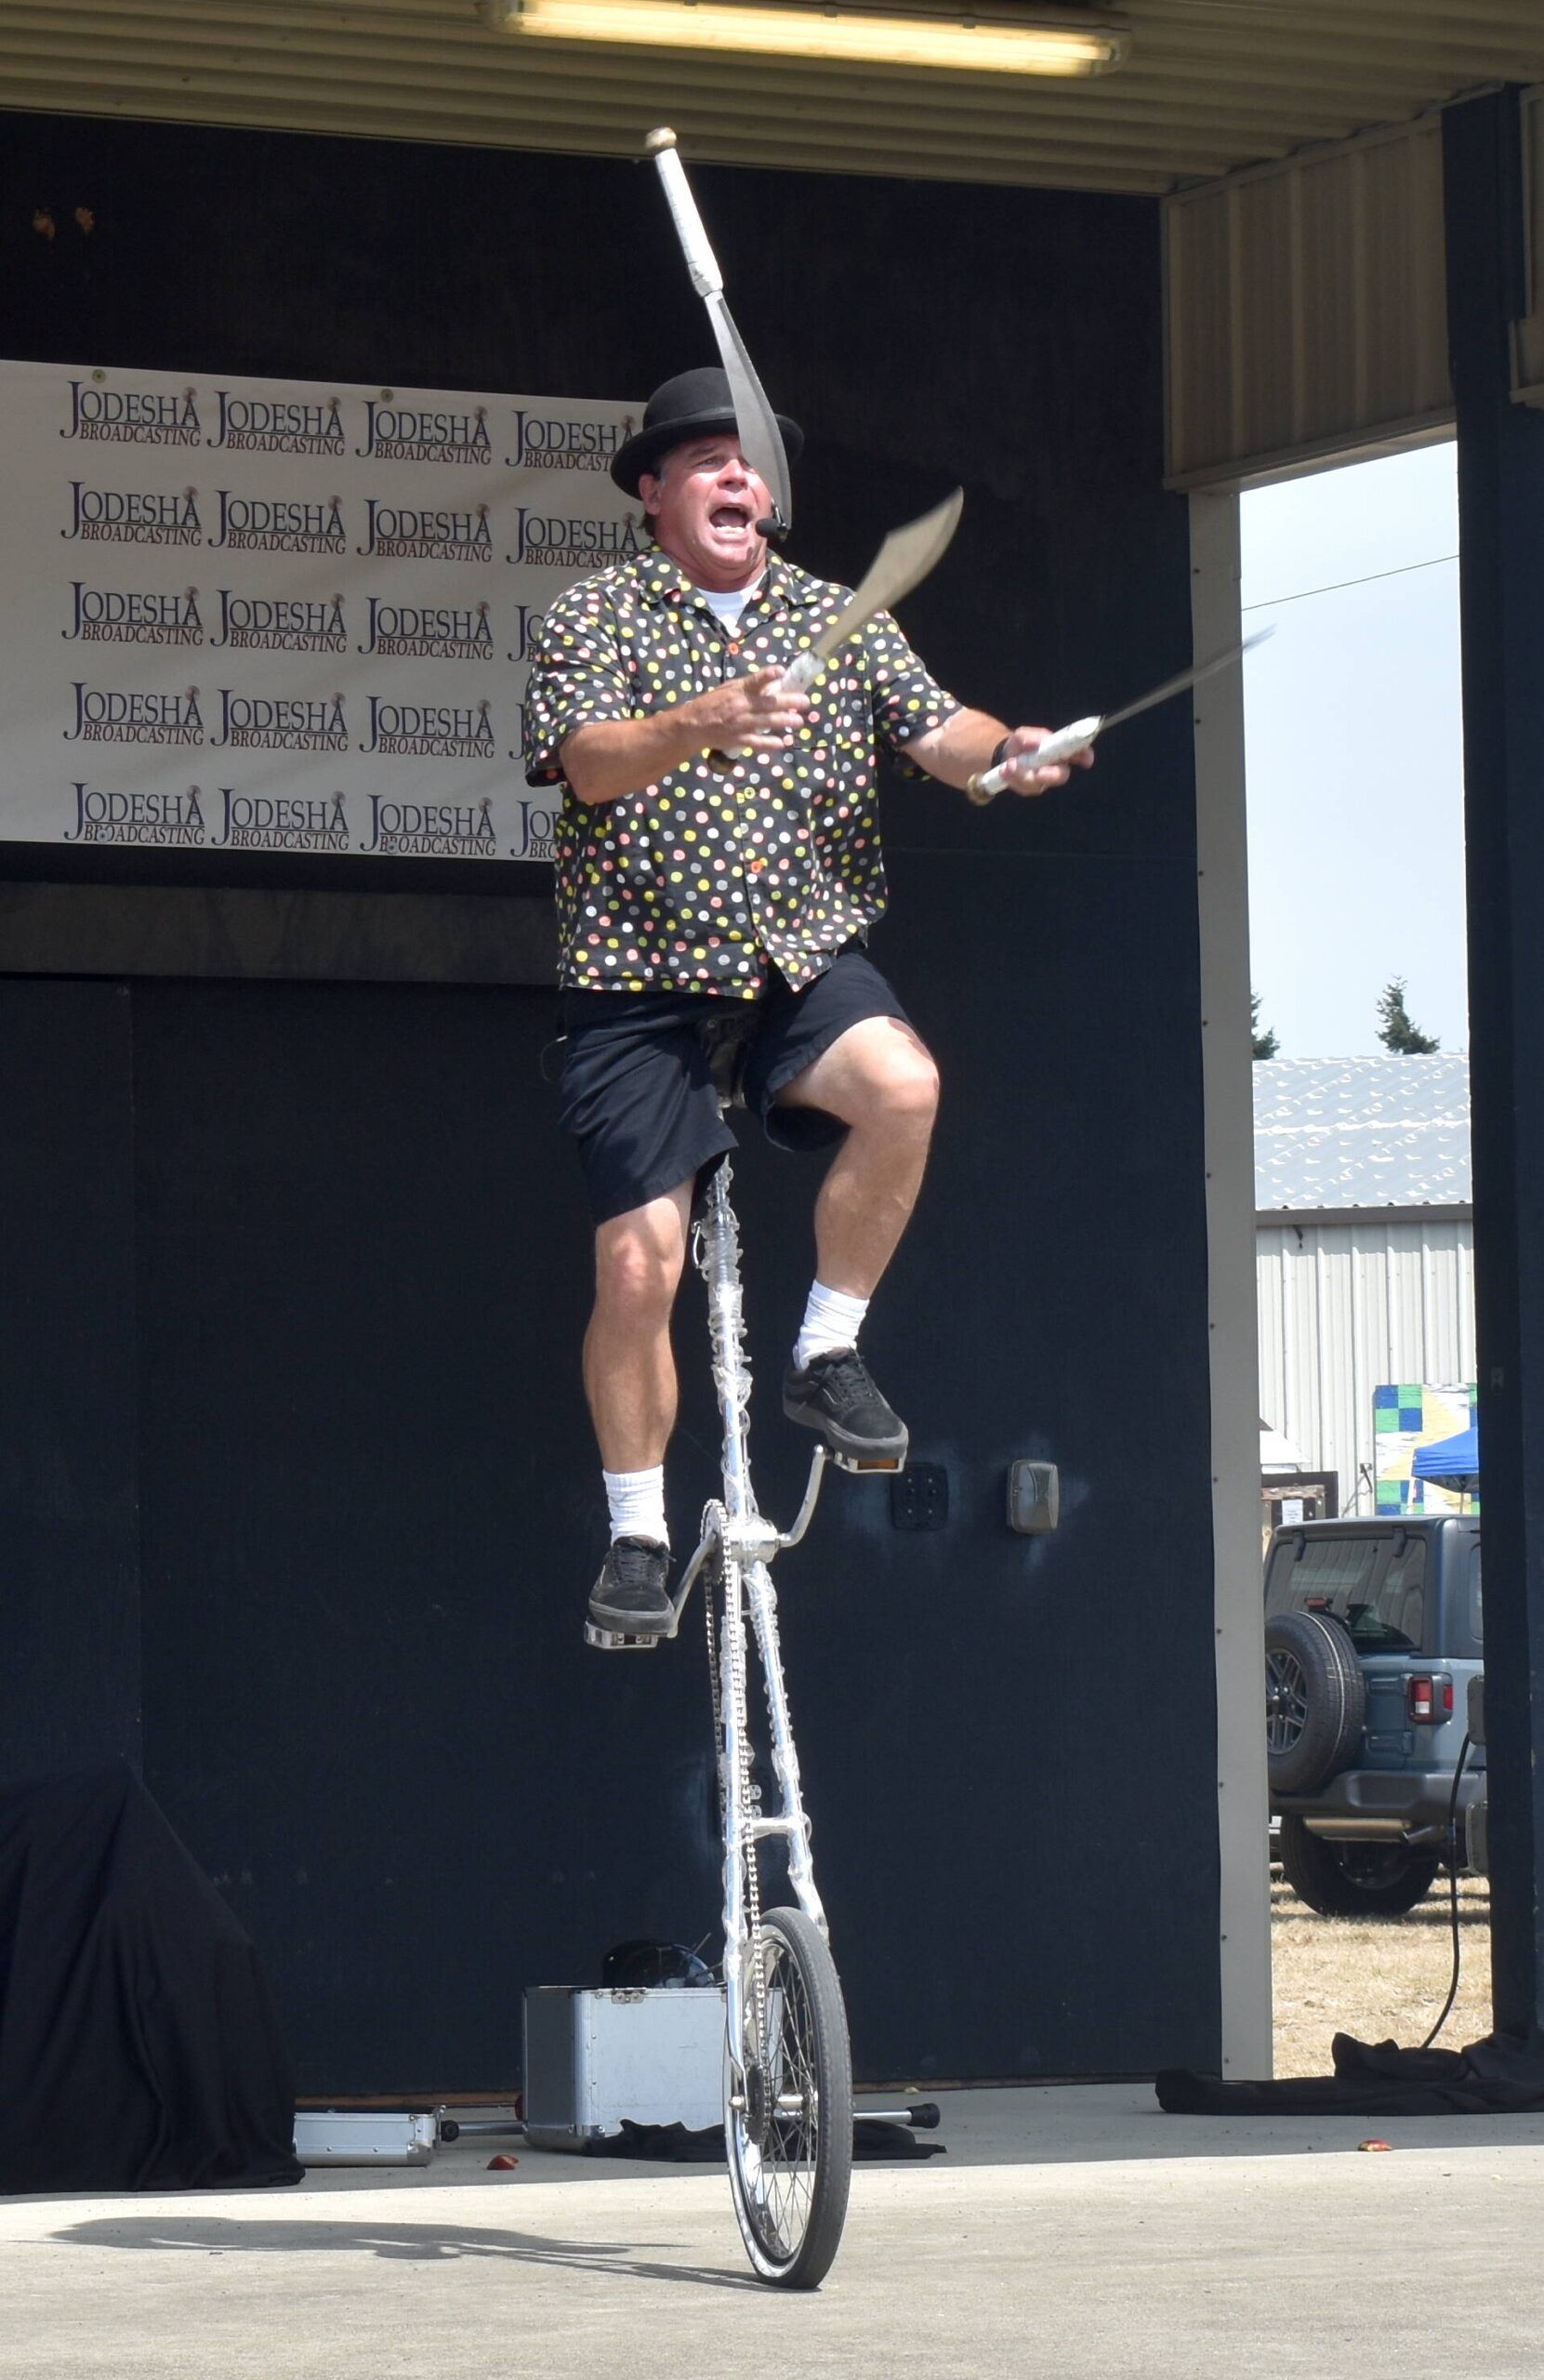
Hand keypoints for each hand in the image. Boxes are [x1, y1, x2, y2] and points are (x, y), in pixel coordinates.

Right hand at [696, 665, 810, 755]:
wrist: (694, 725)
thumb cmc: (713, 703)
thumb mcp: (729, 689)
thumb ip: (749, 687)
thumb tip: (772, 686)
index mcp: (739, 690)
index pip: (756, 680)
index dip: (769, 675)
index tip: (781, 671)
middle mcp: (742, 706)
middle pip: (769, 703)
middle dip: (790, 702)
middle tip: (806, 702)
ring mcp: (741, 723)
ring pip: (768, 722)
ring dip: (785, 721)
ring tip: (799, 721)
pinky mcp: (738, 739)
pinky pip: (757, 742)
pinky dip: (770, 744)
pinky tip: (782, 743)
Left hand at [998, 725, 1095, 794]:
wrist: (1004, 755)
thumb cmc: (1020, 743)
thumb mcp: (1022, 734)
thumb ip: (1031, 737)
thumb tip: (1039, 742)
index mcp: (1059, 751)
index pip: (1078, 753)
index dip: (1085, 756)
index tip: (1086, 760)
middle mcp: (1055, 767)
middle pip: (1061, 775)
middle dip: (1050, 775)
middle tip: (1038, 773)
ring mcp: (1043, 780)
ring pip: (1039, 784)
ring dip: (1022, 775)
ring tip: (1009, 764)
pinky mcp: (1030, 788)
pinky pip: (1025, 789)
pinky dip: (1013, 779)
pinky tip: (1004, 771)